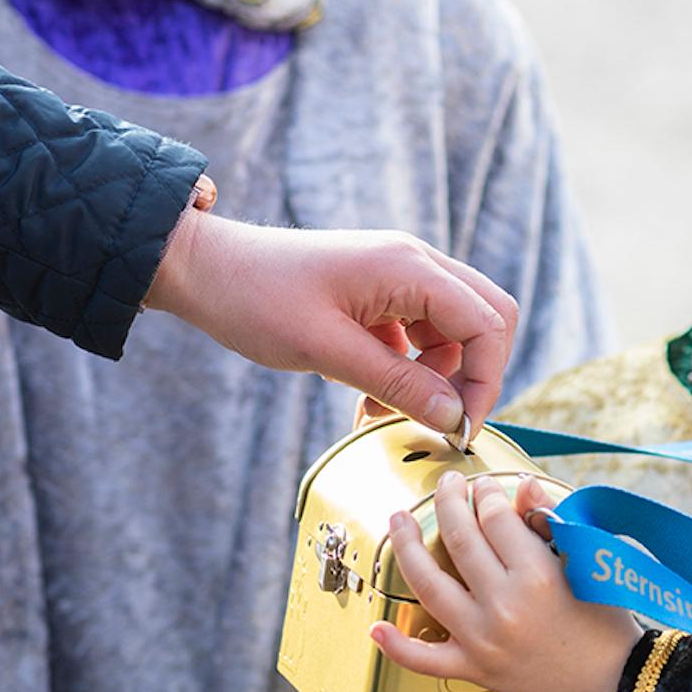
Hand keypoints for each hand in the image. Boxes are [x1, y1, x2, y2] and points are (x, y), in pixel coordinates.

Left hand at [144, 213, 518, 435]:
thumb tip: (453, 419)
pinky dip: (410, 368)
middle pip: (487, 319)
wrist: (205, 269)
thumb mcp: (326, 351)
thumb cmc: (256, 300)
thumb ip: (397, 384)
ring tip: (385, 412)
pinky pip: (421, 332)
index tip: (458, 428)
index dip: (484, 381)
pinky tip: (372, 396)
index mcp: (409, 268)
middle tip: (443, 420)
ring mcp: (400, 275)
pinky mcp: (382, 290)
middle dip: (474, 375)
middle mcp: (416, 263)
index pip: (486, 324)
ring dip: (435, 377)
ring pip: (455, 331)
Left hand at [369, 473, 641, 691]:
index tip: (486, 484)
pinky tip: (378, 627)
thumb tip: (521, 486)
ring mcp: (483, 639)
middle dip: (448, 503)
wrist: (609, 684)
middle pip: (461, 540)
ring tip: (397, 522)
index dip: (488, 493)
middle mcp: (504, 605)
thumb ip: (552, 520)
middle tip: (444, 486)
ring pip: (430, 586)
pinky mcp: (475, 669)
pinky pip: (425, 659)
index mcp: (537, 575)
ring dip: (407, 549)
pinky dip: (398, 646)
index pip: (497, 519)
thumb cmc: (606, 621)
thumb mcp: (588, 563)